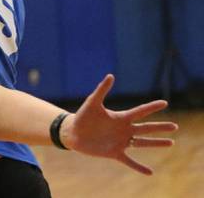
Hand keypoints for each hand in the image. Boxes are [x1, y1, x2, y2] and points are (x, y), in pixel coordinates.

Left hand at [61, 75, 176, 174]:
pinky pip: (129, 161)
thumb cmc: (83, 116)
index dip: (152, 107)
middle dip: (160, 127)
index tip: (165, 103)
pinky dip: (139, 167)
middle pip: (146, 128)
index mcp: (120, 117)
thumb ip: (102, 90)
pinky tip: (150, 172)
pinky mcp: (114, 152)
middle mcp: (124, 129)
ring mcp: (121, 141)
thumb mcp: (92, 102)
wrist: (73, 132)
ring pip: (142, 143)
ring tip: (171, 143)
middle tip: (175, 126)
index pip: (140, 111)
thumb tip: (111, 76)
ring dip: (156, 143)